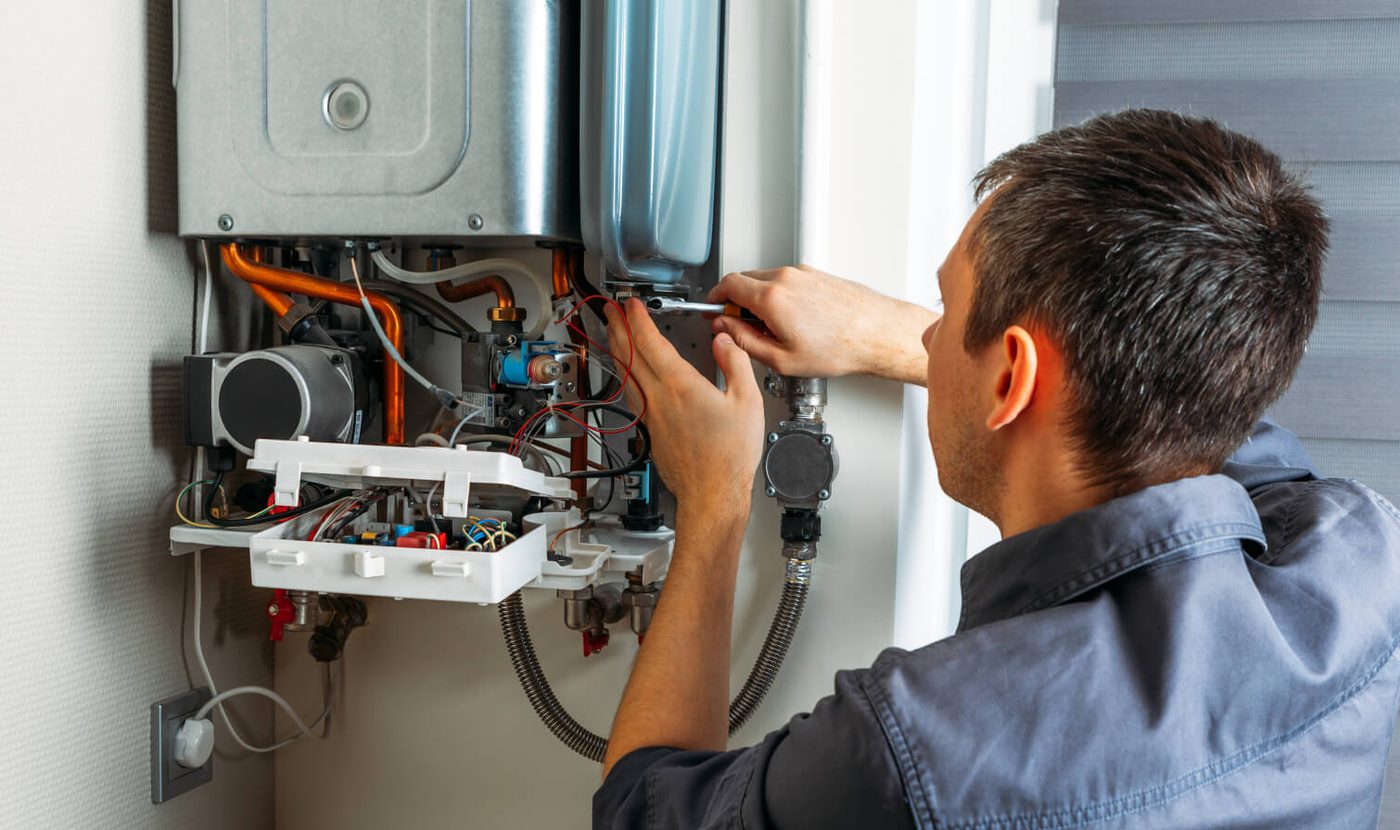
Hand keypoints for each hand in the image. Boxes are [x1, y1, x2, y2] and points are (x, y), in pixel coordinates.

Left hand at [605, 298, 764, 515]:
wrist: (712, 495)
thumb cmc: (730, 457)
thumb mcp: (748, 402)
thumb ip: (735, 364)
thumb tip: (724, 341)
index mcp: (681, 386)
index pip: (650, 343)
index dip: (637, 320)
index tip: (631, 304)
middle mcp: (659, 399)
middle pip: (629, 355)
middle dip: (618, 328)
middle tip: (611, 311)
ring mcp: (651, 416)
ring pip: (626, 375)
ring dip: (617, 350)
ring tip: (613, 335)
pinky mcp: (651, 430)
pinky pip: (632, 393)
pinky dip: (626, 374)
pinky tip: (628, 374)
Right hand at [707, 266, 937, 384]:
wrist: (878, 333)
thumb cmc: (840, 347)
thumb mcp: (781, 358)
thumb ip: (744, 340)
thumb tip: (725, 328)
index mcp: (772, 297)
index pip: (727, 284)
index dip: (715, 298)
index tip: (714, 309)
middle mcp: (786, 278)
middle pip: (744, 279)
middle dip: (736, 300)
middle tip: (740, 324)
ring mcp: (803, 273)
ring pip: (765, 279)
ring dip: (758, 299)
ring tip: (772, 328)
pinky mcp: (816, 274)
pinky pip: (786, 280)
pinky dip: (778, 296)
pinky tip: (792, 320)